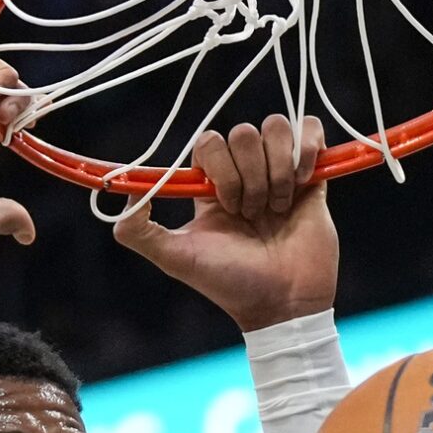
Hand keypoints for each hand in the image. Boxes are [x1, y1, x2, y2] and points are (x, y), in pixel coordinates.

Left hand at [113, 116, 337, 330]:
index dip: (218, 166)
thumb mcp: (175, 259)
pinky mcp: (313, 175)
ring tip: (279, 208)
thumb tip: (119, 191)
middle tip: (253, 214)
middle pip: (242, 133)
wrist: (283, 305)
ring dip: (276, 169)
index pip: (210, 142)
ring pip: (276, 127)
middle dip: (248, 174)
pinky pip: (310, 127)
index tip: (225, 206)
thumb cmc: (231, 284)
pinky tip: (302, 183)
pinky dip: (306, 148)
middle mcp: (246, 175)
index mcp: (213, 188)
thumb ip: (139, 231)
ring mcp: (280, 173)